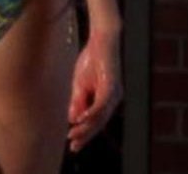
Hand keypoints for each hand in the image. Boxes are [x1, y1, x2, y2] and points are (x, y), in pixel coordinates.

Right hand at [66, 28, 122, 152]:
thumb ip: (78, 102)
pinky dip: (91, 112)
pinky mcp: (111, 84)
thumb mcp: (80, 85)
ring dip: (86, 127)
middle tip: (73, 147)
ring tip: (74, 135)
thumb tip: (73, 119)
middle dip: (85, 135)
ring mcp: (114, 93)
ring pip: (101, 116)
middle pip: (100, 123)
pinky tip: (81, 119)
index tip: (72, 143)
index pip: (96, 122)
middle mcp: (114, 99)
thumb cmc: (92, 60)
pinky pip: (102, 103)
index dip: (84, 133)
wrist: (102, 39)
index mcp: (107, 100)